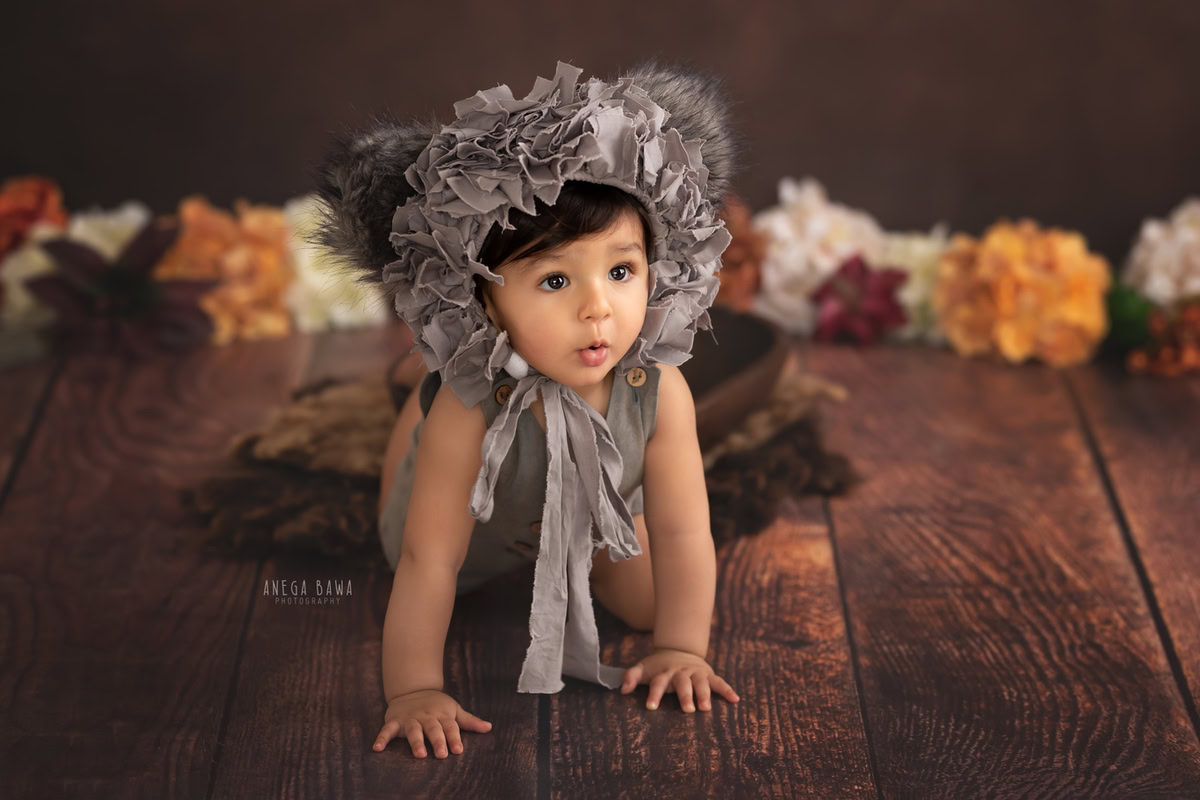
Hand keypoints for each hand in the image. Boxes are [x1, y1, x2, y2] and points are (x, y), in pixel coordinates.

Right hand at [373, 689, 492, 757]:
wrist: (412, 689)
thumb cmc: (437, 705)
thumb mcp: (454, 710)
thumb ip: (469, 721)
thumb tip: (489, 727)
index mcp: (442, 714)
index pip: (450, 726)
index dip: (454, 738)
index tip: (458, 750)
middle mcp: (426, 716)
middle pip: (433, 729)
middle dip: (438, 740)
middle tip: (442, 754)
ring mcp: (410, 718)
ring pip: (413, 730)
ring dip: (416, 742)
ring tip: (419, 754)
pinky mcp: (394, 721)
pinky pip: (387, 730)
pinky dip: (381, 738)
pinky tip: (377, 748)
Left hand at [619, 647, 739, 712]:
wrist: (678, 649)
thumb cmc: (658, 666)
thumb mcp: (643, 668)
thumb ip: (631, 677)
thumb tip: (622, 690)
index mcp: (664, 673)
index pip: (657, 683)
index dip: (654, 694)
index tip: (651, 707)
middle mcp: (680, 673)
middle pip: (682, 684)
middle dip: (685, 696)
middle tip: (687, 710)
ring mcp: (695, 673)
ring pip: (701, 683)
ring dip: (704, 694)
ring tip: (706, 708)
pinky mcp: (708, 674)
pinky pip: (719, 682)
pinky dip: (727, 690)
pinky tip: (735, 700)